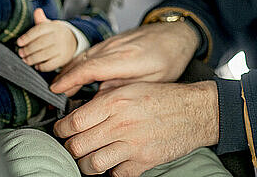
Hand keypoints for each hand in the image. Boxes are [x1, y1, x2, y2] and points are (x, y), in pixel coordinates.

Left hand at [16, 8, 77, 71]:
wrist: (72, 40)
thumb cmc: (55, 33)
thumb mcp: (49, 25)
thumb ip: (40, 20)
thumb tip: (37, 11)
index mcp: (52, 27)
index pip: (38, 31)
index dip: (27, 37)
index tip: (19, 43)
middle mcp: (58, 36)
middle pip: (40, 43)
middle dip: (28, 49)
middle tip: (20, 53)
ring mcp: (61, 48)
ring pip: (44, 54)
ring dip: (32, 59)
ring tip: (25, 60)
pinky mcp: (63, 59)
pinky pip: (50, 65)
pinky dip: (42, 67)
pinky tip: (36, 66)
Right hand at [50, 21, 198, 96]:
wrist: (177, 33)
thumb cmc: (170, 57)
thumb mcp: (154, 80)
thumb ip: (126, 88)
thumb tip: (101, 99)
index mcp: (126, 58)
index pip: (90, 68)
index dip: (70, 79)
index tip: (57, 90)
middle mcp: (116, 47)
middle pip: (82, 61)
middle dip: (64, 76)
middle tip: (53, 94)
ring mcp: (113, 42)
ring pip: (84, 54)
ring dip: (69, 69)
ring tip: (59, 85)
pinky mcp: (113, 40)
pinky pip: (91, 51)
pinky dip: (79, 62)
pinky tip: (75, 71)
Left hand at [53, 81, 218, 175]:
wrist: (195, 111)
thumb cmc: (163, 97)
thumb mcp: (130, 88)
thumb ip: (104, 100)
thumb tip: (80, 112)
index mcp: (115, 102)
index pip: (74, 121)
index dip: (62, 129)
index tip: (62, 130)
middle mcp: (121, 124)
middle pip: (78, 145)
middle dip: (70, 147)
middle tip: (72, 145)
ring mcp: (132, 145)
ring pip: (93, 165)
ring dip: (86, 164)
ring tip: (88, 158)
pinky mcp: (144, 162)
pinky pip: (116, 175)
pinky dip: (110, 172)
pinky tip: (112, 163)